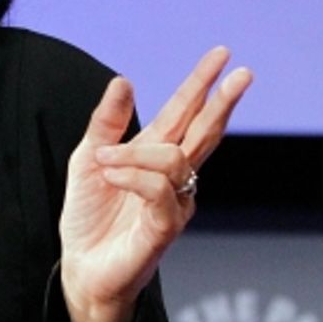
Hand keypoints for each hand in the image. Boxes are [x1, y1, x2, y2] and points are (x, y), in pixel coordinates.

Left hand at [58, 46, 252, 321]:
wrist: (81, 266)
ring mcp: (175, 202)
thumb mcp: (88, 159)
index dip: (201, 85)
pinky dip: (133, 177)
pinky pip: (159, 190)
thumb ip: (106, 122)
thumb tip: (124, 80)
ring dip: (134, 154)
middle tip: (241, 73)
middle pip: (205, 131)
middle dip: (222, 101)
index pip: (185, 113)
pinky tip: (112, 178)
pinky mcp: (166, 227)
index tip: (221, 55)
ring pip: (173, 159)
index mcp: (154, 154)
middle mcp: (172, 176)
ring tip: (104, 162)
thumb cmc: (89, 215)